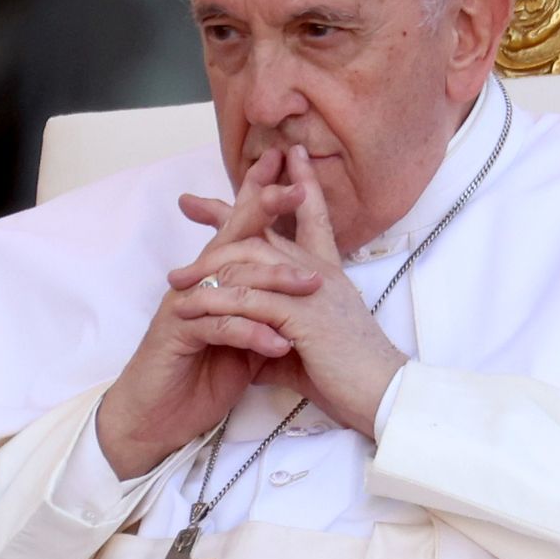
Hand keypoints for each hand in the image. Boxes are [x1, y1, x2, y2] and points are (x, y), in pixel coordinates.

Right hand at [97, 149, 322, 477]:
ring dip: (274, 283)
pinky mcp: (176, 335)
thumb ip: (267, 310)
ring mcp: (185, 306)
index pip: (241, 230)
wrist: (160, 417)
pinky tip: (278, 344)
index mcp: (216, 279)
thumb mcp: (247, 339)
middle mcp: (197, 284)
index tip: (293, 171)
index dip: (261, 197)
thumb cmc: (204, 376)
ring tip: (312, 287)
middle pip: (233, 238)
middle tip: (299, 191)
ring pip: (230, 281)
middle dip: (265, 211)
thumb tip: (303, 293)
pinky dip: (251, 334)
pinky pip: (219, 326)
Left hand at [167, 145, 405, 437]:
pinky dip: (216, 302)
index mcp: (326, 273)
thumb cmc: (348, 375)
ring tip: (177, 276)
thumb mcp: (306, 348)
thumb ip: (274, 336)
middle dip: (225, 213)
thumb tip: (245, 343)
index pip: (309, 215)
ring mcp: (311, 288)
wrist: (382, 394)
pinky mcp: (301, 314)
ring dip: (208, 265)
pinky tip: (192, 307)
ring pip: (250, 258)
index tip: (266, 164)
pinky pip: (248, 298)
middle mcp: (320, 270)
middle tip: (188, 203)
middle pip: (266, 226)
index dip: (287, 187)